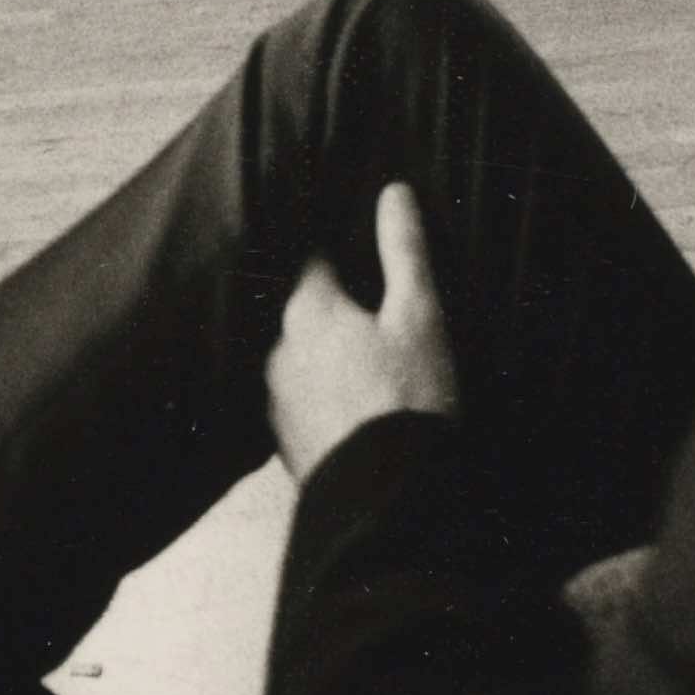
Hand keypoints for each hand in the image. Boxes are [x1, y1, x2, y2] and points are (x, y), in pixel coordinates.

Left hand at [266, 182, 457, 483]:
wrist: (385, 502)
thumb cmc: (407, 398)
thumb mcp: (418, 315)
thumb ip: (403, 250)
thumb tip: (393, 192)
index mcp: (308, 309)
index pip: (309, 255)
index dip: (333, 244)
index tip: (353, 243)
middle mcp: (278, 349)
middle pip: (301, 306)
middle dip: (331, 300)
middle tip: (370, 304)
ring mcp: (276, 398)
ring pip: (299, 354)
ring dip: (325, 349)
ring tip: (367, 356)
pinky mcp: (285, 439)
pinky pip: (302, 396)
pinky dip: (322, 390)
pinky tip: (354, 399)